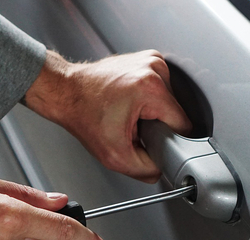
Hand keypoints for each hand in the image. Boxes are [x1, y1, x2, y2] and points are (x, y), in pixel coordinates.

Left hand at [23, 50, 191, 182]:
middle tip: (134, 127)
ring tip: (130, 113)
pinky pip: (161, 88)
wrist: (66, 92)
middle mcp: (154, 68)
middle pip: (175, 112)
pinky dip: (149, 99)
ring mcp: (151, 60)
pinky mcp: (148, 59)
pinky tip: (131, 102)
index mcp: (150, 88)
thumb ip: (146, 170)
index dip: (169, 139)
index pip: (183, 124)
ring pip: (170, 101)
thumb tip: (162, 169)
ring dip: (154, 112)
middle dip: (158, 125)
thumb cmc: (83, 115)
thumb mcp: (115, 156)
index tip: (150, 140)